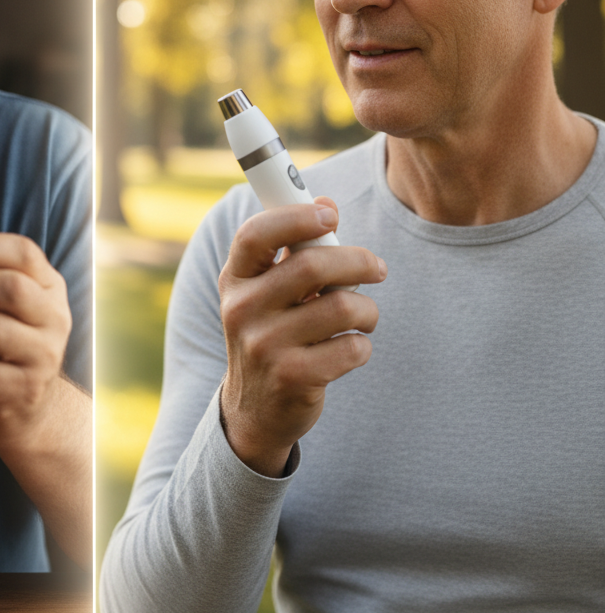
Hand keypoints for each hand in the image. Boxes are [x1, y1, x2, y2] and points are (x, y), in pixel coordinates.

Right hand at [219, 198, 385, 476]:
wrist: (254, 409)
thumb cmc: (270, 333)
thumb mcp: (268, 290)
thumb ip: (294, 248)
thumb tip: (326, 203)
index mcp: (235, 279)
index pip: (256, 234)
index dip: (296, 218)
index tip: (330, 215)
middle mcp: (242, 309)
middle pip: (313, 265)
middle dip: (358, 262)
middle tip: (377, 268)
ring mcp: (264, 346)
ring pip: (342, 307)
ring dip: (367, 310)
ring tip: (363, 318)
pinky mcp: (292, 378)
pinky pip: (352, 348)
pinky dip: (362, 346)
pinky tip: (349, 349)